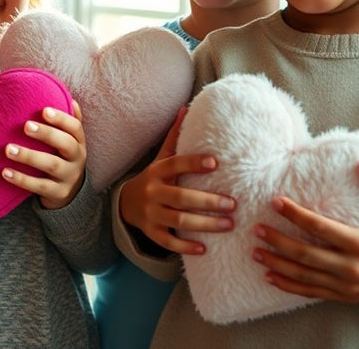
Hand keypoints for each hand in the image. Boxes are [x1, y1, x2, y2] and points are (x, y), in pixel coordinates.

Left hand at [2, 101, 86, 208]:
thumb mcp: (65, 139)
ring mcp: (69, 177)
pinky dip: (22, 179)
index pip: (75, 127)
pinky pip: (40, 187)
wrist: (68, 192)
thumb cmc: (60, 156)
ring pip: (51, 165)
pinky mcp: (58, 194)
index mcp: (78, 141)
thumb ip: (63, 119)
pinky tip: (4, 172)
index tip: (43, 110)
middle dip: (46, 134)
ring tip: (8, 149)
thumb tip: (64, 94)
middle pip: (66, 144)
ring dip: (29, 156)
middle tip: (25, 126)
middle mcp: (77, 158)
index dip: (61, 118)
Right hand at [118, 107, 235, 254]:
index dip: (193, 163)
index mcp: (157, 171)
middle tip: (233, 204)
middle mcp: (153, 192)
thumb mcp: (160, 158)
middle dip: (207, 202)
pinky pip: (167, 241)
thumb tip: (186, 108)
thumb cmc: (153, 178)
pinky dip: (184, 247)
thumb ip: (174, 137)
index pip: (175, 165)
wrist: (125, 203)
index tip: (215, 162)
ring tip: (228, 224)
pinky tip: (204, 248)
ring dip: (204, 224)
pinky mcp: (150, 231)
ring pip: (177, 220)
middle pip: (180, 197)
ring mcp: (150, 213)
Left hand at [252, 157, 358, 302]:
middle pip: (304, 254)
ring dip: (276, 264)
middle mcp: (352, 268)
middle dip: (276, 241)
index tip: (275, 201)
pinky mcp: (347, 296)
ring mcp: (349, 286)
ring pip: (304, 276)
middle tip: (255, 228)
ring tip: (254, 252)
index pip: (319, 227)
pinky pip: (312, 292)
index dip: (295, 214)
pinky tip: (270, 276)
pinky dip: (289, 285)